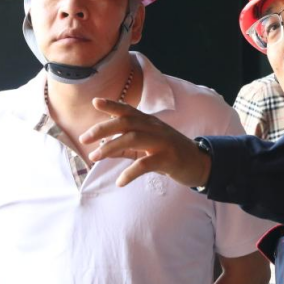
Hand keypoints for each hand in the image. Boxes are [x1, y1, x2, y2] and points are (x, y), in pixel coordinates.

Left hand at [80, 98, 211, 187]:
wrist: (199, 164)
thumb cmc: (169, 154)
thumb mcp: (145, 148)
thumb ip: (125, 148)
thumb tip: (102, 149)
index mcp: (148, 123)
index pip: (128, 111)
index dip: (112, 105)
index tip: (95, 102)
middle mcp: (154, 128)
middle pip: (126, 123)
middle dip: (103, 129)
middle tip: (84, 139)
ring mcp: (162, 142)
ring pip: (133, 139)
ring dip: (111, 147)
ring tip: (94, 157)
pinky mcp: (168, 159)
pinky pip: (146, 164)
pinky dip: (131, 172)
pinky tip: (120, 182)